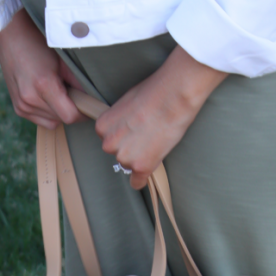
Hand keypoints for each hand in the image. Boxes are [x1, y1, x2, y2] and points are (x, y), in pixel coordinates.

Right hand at [0, 8, 85, 128]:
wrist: (9, 35)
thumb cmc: (37, 42)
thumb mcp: (62, 59)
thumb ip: (78, 81)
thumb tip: (92, 99)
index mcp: (43, 85)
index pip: (70, 115)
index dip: (83, 113)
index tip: (89, 105)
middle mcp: (30, 99)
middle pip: (62, 119)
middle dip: (71, 109)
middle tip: (73, 92)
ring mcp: (22, 106)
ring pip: (52, 122)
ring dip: (60, 111)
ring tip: (58, 91)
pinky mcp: (18, 109)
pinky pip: (41, 120)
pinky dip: (49, 112)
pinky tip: (47, 96)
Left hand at [94, 47, 226, 189]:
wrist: (173, 96)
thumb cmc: (153, 92)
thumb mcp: (125, 103)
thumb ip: (119, 120)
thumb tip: (124, 129)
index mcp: (102, 127)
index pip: (109, 140)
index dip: (124, 135)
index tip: (135, 130)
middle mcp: (109, 144)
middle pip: (118, 154)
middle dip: (130, 148)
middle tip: (147, 135)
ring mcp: (125, 157)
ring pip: (129, 166)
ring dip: (139, 159)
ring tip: (155, 141)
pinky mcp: (141, 167)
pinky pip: (137, 182)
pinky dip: (141, 180)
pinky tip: (145, 175)